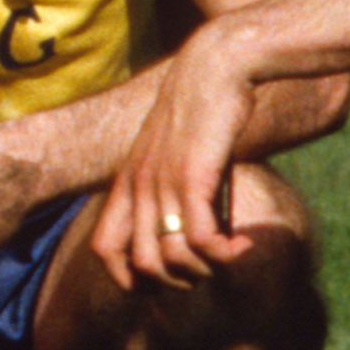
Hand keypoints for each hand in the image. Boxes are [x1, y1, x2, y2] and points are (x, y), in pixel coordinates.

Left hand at [90, 37, 260, 294]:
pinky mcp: (194, 177)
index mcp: (127, 183)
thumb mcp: (179, 161)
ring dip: (207, 269)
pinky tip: (244, 243)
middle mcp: (139, 187)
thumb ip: (177, 199)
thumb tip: (199, 246)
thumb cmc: (204, 116)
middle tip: (208, 267)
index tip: (165, 282)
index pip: (105, 250)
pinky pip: (202, 240)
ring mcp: (163, 183)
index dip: (129, 279)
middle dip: (178, 280)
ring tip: (229, 253)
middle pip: (142, 265)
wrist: (216, 67)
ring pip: (172, 259)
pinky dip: (226, 254)